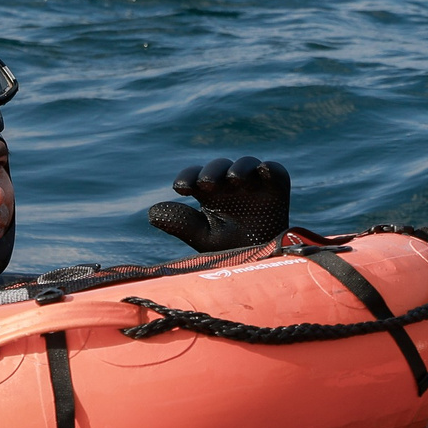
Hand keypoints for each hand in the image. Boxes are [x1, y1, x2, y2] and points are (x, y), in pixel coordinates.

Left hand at [147, 156, 289, 251]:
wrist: (265, 264)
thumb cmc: (231, 250)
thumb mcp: (203, 238)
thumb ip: (181, 224)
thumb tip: (150, 212)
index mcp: (208, 193)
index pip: (194, 176)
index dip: (187, 176)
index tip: (181, 188)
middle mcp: (229, 183)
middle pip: (218, 166)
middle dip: (211, 170)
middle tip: (207, 184)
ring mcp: (254, 183)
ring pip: (245, 163)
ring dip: (238, 166)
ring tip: (233, 179)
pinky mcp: (277, 186)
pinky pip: (273, 170)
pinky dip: (268, 168)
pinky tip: (261, 172)